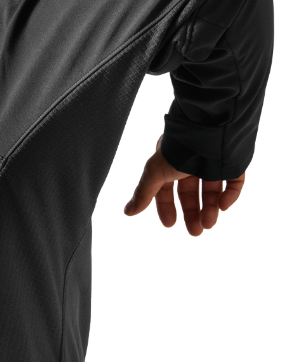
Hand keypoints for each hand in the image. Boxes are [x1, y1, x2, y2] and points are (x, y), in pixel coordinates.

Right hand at [123, 135, 244, 235]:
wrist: (208, 128)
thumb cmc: (178, 148)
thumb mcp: (155, 173)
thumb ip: (143, 194)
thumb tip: (127, 212)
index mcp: (170, 163)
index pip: (166, 189)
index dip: (167, 206)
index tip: (170, 223)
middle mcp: (191, 162)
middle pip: (191, 193)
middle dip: (192, 213)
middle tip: (196, 232)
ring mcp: (213, 162)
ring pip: (213, 190)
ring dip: (210, 209)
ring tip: (208, 224)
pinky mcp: (233, 161)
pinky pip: (234, 182)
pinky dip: (230, 195)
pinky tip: (224, 206)